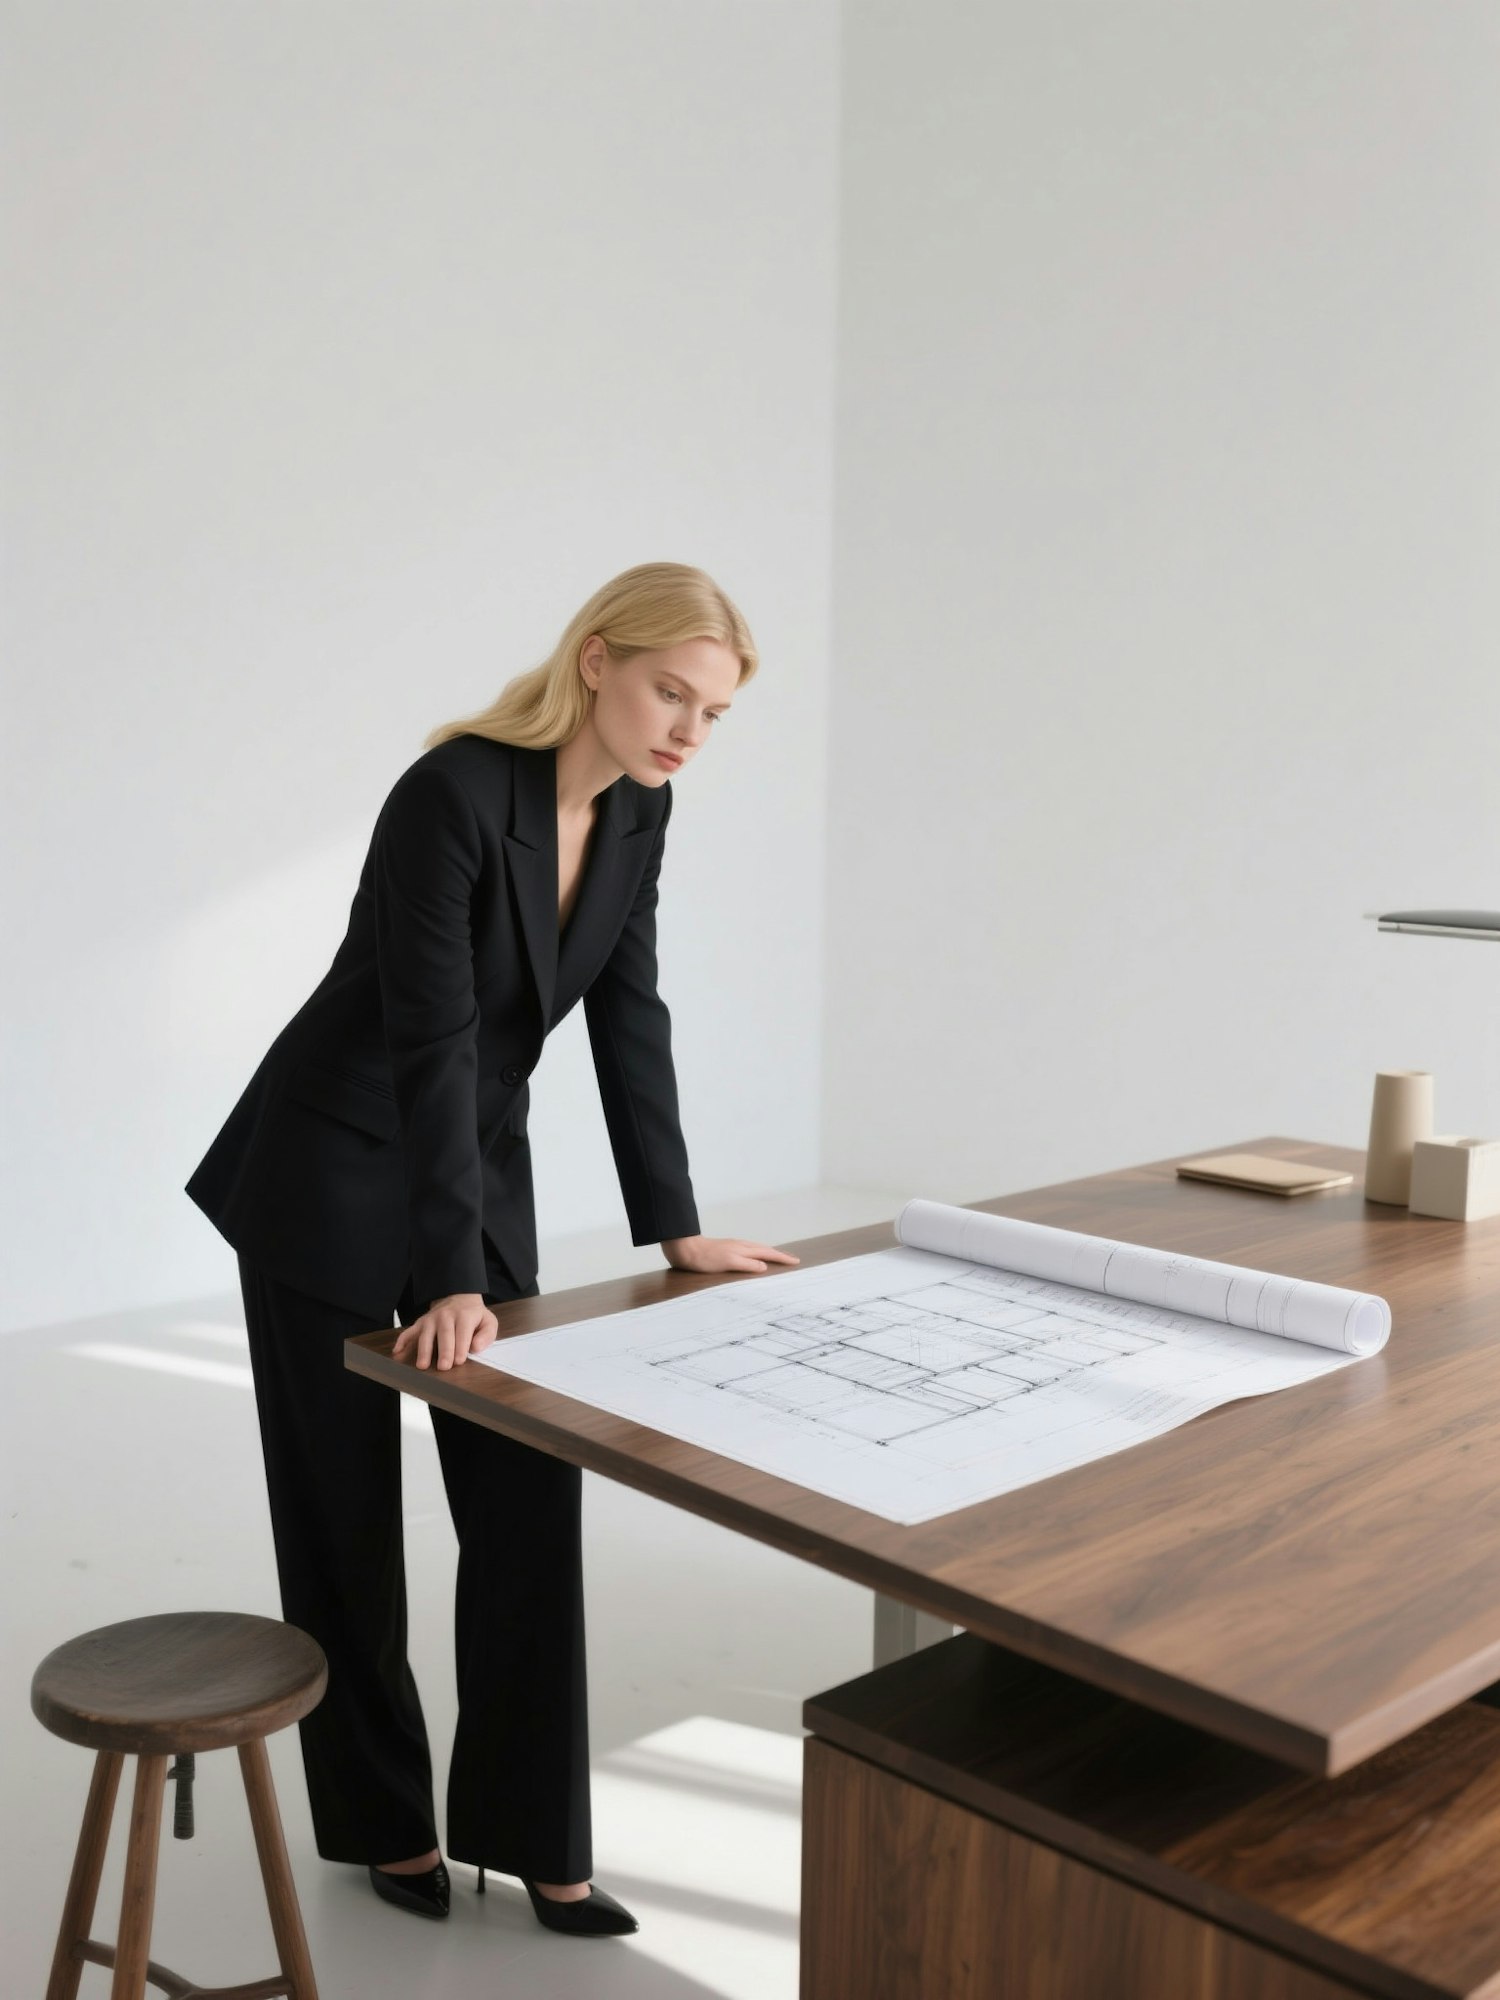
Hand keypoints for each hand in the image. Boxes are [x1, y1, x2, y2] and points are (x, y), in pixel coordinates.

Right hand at [392, 1292, 497, 1370]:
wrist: (459, 1298)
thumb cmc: (474, 1316)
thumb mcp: (488, 1321)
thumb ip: (486, 1335)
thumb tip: (476, 1347)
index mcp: (464, 1316)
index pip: (462, 1332)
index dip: (461, 1346)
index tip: (459, 1361)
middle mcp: (446, 1316)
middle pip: (444, 1334)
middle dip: (444, 1351)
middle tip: (443, 1367)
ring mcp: (431, 1319)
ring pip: (426, 1334)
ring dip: (424, 1350)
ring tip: (422, 1365)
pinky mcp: (420, 1323)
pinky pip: (409, 1331)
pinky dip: (402, 1341)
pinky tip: (397, 1352)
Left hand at [661, 1235, 800, 1275]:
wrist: (685, 1250)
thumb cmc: (705, 1258)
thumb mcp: (728, 1262)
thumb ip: (747, 1264)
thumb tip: (765, 1266)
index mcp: (744, 1249)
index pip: (768, 1253)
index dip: (782, 1258)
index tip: (795, 1261)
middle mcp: (741, 1246)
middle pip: (765, 1249)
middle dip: (779, 1254)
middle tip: (791, 1260)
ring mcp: (733, 1246)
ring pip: (756, 1249)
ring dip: (769, 1253)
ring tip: (777, 1258)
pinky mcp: (726, 1250)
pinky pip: (748, 1251)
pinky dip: (757, 1254)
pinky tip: (752, 1259)